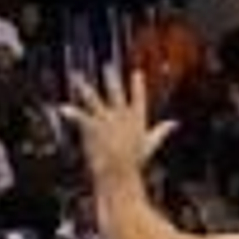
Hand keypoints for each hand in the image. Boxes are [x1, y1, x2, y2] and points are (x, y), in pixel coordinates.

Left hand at [64, 65, 176, 190]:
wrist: (121, 172)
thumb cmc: (136, 161)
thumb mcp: (152, 144)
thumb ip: (162, 130)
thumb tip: (175, 123)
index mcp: (137, 118)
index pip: (139, 97)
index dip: (137, 84)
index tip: (137, 73)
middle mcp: (121, 115)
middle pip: (116, 92)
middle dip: (112, 78)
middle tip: (108, 66)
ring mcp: (107, 119)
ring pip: (93, 99)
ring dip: (84, 87)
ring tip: (76, 76)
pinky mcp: (95, 126)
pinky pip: (81, 117)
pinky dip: (72, 113)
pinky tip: (63, 108)